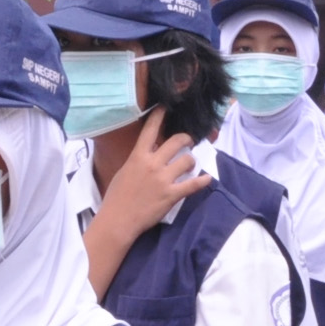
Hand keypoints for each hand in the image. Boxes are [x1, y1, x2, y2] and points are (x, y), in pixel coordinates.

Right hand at [93, 109, 206, 238]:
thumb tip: (151, 151)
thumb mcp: (125, 170)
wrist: (118, 219)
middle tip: (188, 141)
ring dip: (191, 161)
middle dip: (186, 139)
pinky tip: (207, 179)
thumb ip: (139, 159)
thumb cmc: (117, 196)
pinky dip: (202, 181)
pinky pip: (193, 184)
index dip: (159, 115)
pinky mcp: (172, 195)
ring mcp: (164, 179)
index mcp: (138, 156)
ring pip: (188, 160)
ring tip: (190, 165)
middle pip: (177, 141)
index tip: (166, 106)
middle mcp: (153, 164)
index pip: (150, 130)